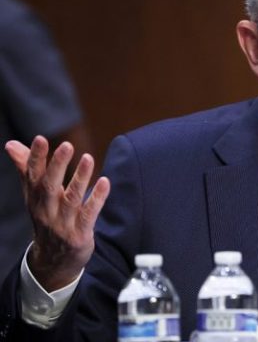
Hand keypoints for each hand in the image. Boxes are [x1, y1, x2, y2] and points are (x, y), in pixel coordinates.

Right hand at [5, 136, 109, 290]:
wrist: (53, 261)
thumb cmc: (47, 219)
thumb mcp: (34, 196)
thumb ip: (27, 169)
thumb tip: (12, 145)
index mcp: (35, 199)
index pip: (33, 176)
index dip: (36, 157)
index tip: (40, 138)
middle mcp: (46, 210)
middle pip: (49, 186)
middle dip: (57, 166)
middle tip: (67, 145)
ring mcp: (63, 223)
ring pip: (71, 199)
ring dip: (80, 178)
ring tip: (88, 158)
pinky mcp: (79, 234)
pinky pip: (89, 215)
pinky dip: (96, 198)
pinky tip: (105, 182)